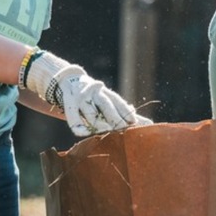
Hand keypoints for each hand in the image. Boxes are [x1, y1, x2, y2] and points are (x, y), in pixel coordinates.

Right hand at [22, 50, 151, 136]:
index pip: (117, 101)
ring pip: (90, 112)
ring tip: (106, 131)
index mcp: (105, 92)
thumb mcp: (108, 100)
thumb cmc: (93, 97)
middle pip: (105, 104)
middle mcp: (94, 93)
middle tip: (121, 127)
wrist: (66, 81)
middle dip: (114, 116)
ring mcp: (81, 97)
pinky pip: (73, 117)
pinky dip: (78, 126)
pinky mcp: (68, 103)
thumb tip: (150, 123)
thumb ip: (125, 112)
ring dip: (98, 123)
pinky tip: (84, 133)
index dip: (125, 111)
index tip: (133, 121)